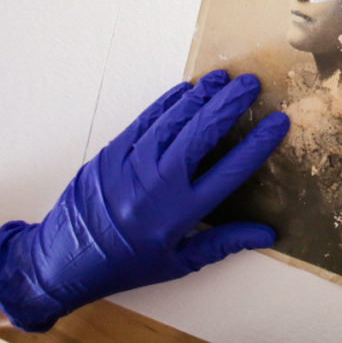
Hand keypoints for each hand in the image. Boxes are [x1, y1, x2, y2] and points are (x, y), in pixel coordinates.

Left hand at [0, 70, 288, 331]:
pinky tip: (186, 89)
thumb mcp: (178, 263)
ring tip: (224, 78)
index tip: (278, 121)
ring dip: (202, 96)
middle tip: (252, 83)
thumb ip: (223, 243)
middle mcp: (159, 184)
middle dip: (230, 105)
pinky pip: (146, 120)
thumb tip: (267, 234)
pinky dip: (168, 102)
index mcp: (180, 213)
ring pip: (175, 119)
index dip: (257, 143)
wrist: (63, 260)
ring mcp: (133, 163)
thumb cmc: (126, 264)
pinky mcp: (113, 152)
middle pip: (203, 133)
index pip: (230, 170)